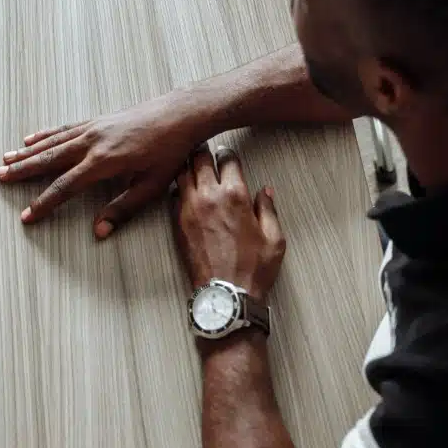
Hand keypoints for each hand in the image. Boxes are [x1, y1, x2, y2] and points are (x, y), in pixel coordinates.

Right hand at [0, 88, 211, 236]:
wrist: (180, 114)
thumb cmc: (170, 150)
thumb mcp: (151, 186)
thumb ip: (123, 209)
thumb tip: (98, 231)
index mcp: (104, 161)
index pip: (65, 186)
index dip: (44, 203)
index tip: (27, 215)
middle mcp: (92, 142)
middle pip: (49, 160)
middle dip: (23, 171)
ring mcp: (93, 128)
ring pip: (52, 142)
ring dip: (28, 152)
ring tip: (7, 159)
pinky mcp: (97, 121)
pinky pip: (64, 129)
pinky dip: (45, 135)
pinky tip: (32, 139)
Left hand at [171, 145, 284, 301]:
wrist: (226, 295)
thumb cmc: (252, 269)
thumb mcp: (274, 238)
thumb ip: (268, 209)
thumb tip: (264, 191)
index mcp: (235, 196)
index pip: (227, 159)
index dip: (228, 155)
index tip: (228, 156)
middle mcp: (209, 197)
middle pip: (199, 158)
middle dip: (203, 152)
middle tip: (206, 152)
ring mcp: (189, 209)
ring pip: (182, 173)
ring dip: (188, 167)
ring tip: (193, 167)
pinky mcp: (177, 222)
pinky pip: (173, 195)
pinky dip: (179, 188)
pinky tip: (186, 191)